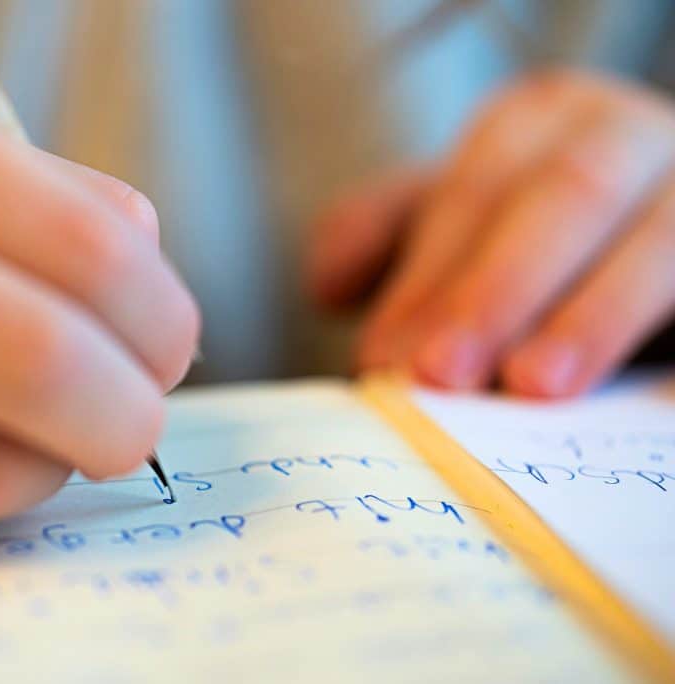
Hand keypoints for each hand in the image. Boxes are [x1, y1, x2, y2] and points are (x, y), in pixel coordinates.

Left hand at [307, 70, 674, 397]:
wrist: (655, 204)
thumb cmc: (536, 221)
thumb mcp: (460, 211)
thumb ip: (389, 233)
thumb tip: (326, 286)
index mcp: (540, 120)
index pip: (477, 193)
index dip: (430, 277)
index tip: (384, 359)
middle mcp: (622, 136)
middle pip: (561, 201)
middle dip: (494, 290)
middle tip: (439, 375)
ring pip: (655, 241)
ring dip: (591, 317)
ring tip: (532, 387)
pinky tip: (651, 399)